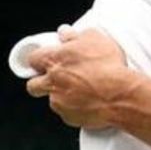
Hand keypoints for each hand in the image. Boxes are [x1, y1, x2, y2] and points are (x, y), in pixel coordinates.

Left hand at [24, 26, 138, 128]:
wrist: (118, 94)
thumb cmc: (108, 66)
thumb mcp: (94, 39)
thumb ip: (74, 35)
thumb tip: (65, 32)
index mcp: (55, 60)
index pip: (32, 59)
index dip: (38, 59)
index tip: (43, 60)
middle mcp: (52, 81)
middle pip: (33, 85)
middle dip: (40, 82)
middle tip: (55, 79)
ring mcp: (58, 101)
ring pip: (52, 99)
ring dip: (61, 95)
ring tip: (80, 91)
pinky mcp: (69, 117)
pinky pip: (67, 113)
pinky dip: (75, 109)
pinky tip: (89, 102)